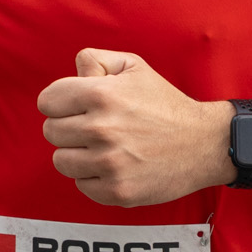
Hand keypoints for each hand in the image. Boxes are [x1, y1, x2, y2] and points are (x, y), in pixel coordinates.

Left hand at [39, 49, 233, 206]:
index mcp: (101, 94)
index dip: (60, 101)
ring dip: (77, 154)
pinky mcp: (117, 191)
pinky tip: (114, 165)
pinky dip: (93, 177)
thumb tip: (73, 72)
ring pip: (61, 160)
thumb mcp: (135, 67)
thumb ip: (97, 60)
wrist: (203, 144)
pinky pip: (81, 184)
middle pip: (51, 131)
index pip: (47, 101)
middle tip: (94, 127)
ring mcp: (109, 163)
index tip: (75, 106)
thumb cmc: (166, 104)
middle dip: (68, 127)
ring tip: (103, 147)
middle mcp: (102, 129)